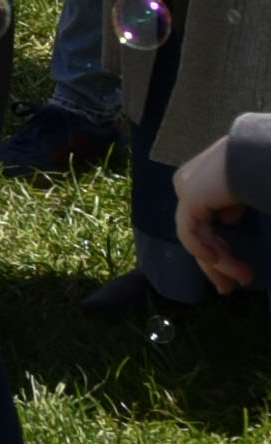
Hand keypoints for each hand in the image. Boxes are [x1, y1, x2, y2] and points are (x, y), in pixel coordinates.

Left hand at [173, 135, 255, 289]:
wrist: (256, 156)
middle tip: (230, 288)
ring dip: (220, 263)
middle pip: (197, 233)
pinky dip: (204, 250)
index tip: (237, 274)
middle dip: (216, 264)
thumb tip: (225, 220)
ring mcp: (186, 189)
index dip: (218, 250)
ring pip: (197, 238)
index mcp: (200, 178)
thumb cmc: (257, 170)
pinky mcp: (189, 197)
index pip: (202, 222)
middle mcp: (188, 182)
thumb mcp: (242, 190)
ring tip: (241, 280)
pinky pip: (191, 233)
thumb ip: (230, 205)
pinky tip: (220, 262)